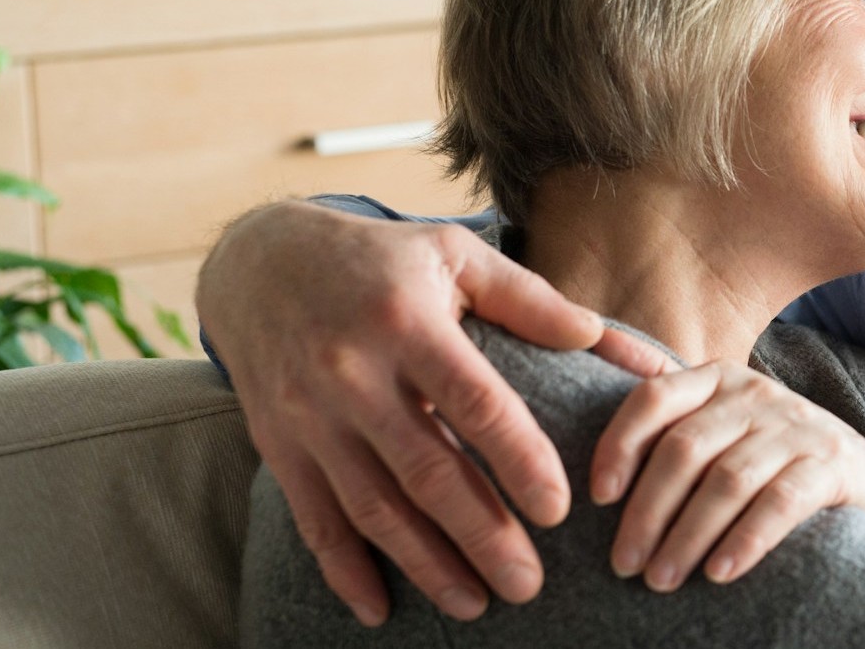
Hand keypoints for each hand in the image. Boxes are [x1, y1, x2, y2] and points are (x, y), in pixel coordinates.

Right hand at [197, 201, 676, 624]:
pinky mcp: (279, 444)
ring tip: (475, 604)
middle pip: (425, 470)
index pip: (474, 401)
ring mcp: (309, 414)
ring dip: (424, 563)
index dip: (517, 460)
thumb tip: (602, 336)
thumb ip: (530, 299)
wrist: (262, 262)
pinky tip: (381, 609)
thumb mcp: (455, 255)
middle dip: (481, 535)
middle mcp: (352, 372)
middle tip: (528, 585)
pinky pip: (314, 518)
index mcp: (408, 322)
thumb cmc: (382, 260)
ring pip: (372, 506)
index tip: (557, 511)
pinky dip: (345, 570)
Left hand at [592, 361, 864, 591]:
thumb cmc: (770, 455)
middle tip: (624, 564)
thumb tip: (594, 381)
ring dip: (687, 536)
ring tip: (661, 580)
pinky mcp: (831, 464)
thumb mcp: (721, 422)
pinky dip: (745, 541)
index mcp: (717, 379)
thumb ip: (668, 407)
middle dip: (646, 511)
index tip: (597, 498)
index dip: (619, 445)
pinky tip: (718, 573)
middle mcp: (756, 394)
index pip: (654, 398)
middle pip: (685, 449)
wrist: (863, 474)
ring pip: (727, 480)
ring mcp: (797, 426)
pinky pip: (780, 503)